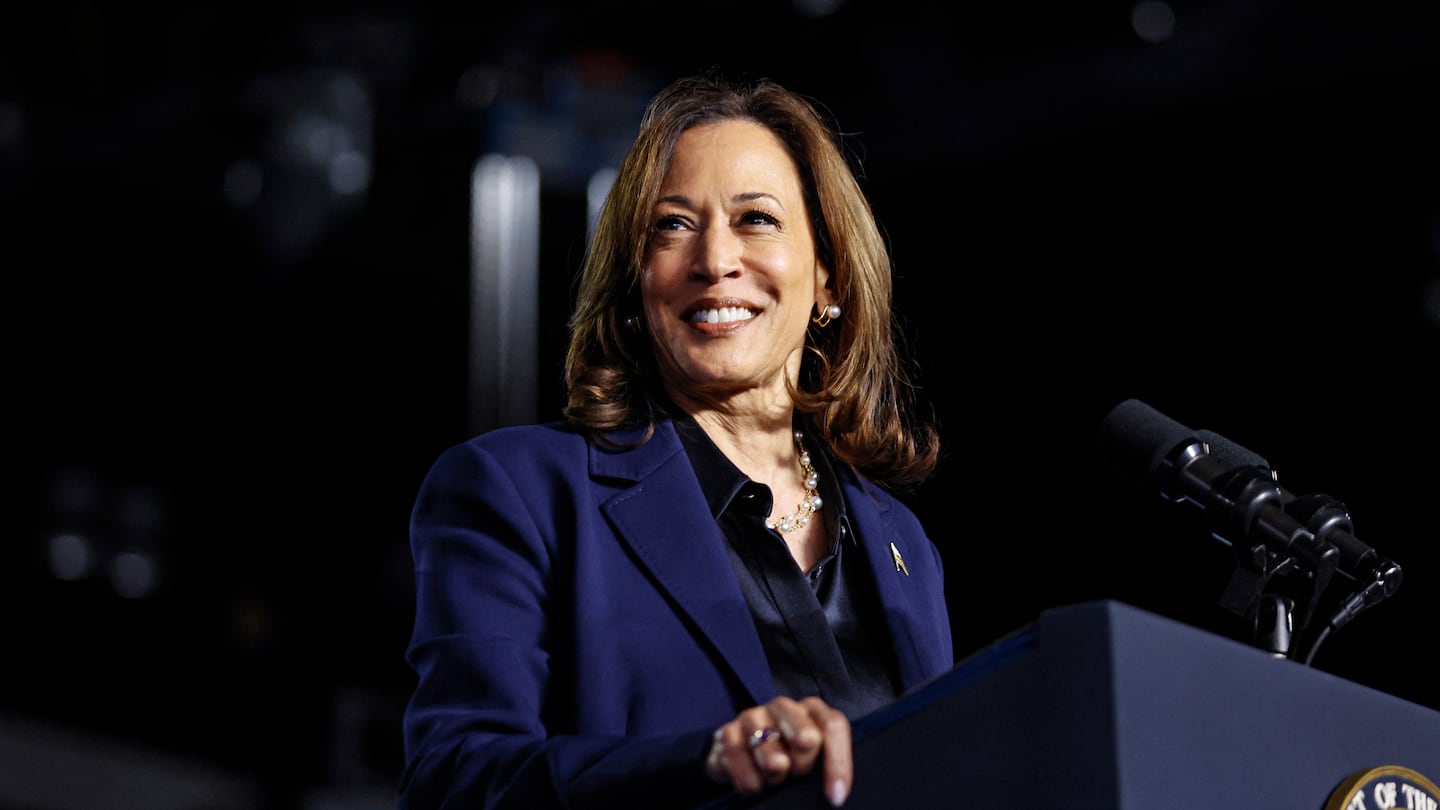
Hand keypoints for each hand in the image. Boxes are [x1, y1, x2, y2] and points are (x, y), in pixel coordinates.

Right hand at [703, 695, 851, 806]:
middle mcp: (782, 706)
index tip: (835, 797)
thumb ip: (827, 760)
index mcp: (811, 708)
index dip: (838, 763)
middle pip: (806, 738)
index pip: (833, 727)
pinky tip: (755, 782)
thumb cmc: (786, 754)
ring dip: (775, 779)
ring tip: (773, 778)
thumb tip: (837, 793)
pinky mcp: (727, 733)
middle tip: (795, 774)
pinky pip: (745, 772)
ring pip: (774, 759)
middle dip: (803, 767)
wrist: (741, 753)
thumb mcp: (812, 756)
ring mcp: (753, 716)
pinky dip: (752, 785)